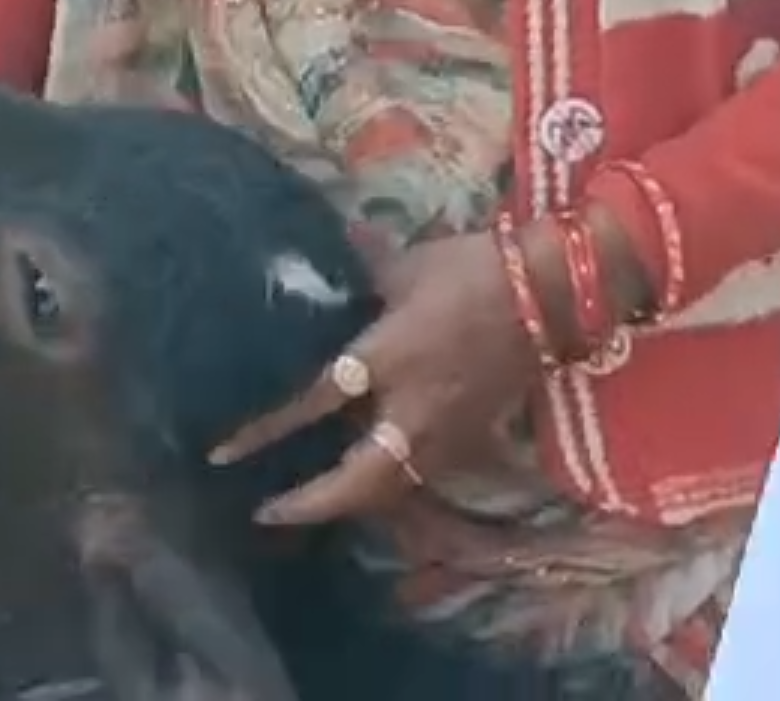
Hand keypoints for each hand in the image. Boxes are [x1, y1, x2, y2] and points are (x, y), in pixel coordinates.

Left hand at [215, 232, 541, 527]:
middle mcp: (413, 410)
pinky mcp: (473, 436)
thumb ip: (357, 281)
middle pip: (357, 482)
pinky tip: (368, 482)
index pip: (314, 404)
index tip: (224, 454)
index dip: (265, 432)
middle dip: (309, 505)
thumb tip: (317, 278)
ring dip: (349, 503)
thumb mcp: (403, 266)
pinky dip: (387, 487)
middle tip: (267, 512)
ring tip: (310, 506)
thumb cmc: (473, 269)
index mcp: (386, 359)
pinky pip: (420, 476)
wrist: (555, 292)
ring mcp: (448, 431)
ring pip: (391, 489)